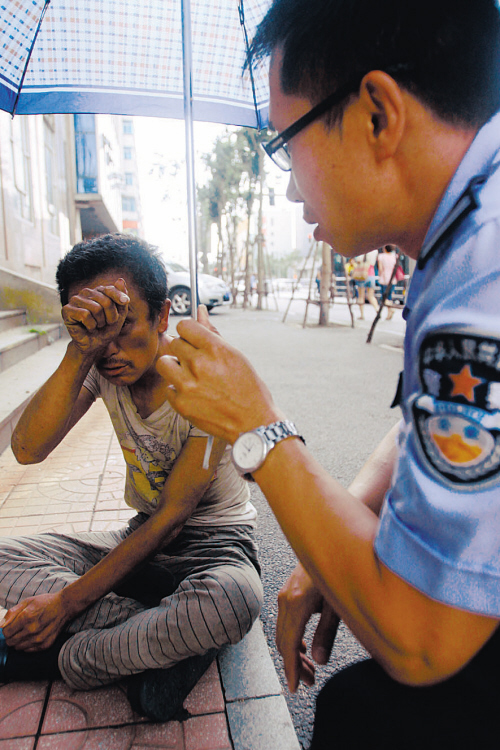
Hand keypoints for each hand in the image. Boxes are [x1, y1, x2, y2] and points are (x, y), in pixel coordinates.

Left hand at [2, 592, 71, 650]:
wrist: (64, 606)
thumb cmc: (45, 603)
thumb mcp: (27, 601)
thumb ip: (12, 613)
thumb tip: (1, 626)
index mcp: (26, 617)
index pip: (6, 632)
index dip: (6, 629)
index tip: (11, 626)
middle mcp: (32, 630)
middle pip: (11, 642)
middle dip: (11, 636)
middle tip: (18, 628)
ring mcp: (39, 639)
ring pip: (18, 647)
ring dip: (19, 641)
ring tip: (26, 631)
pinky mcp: (45, 645)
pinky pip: (28, 650)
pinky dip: (27, 645)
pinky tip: (32, 635)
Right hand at [62, 278, 129, 357]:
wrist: (95, 345)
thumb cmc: (107, 330)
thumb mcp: (120, 314)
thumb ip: (121, 298)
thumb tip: (121, 279)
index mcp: (98, 291)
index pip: (110, 289)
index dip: (119, 297)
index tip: (125, 301)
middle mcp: (86, 293)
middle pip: (105, 301)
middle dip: (110, 317)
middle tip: (105, 323)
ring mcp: (75, 300)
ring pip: (96, 308)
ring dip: (100, 322)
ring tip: (96, 326)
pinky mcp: (67, 310)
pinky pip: (85, 315)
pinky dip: (90, 325)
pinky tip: (87, 328)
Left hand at [156, 305, 280, 443]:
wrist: (252, 423)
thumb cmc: (248, 388)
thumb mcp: (235, 355)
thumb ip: (213, 333)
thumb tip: (199, 310)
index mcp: (215, 349)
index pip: (184, 325)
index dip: (189, 332)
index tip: (193, 340)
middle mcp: (199, 364)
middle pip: (174, 343)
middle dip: (184, 350)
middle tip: (197, 362)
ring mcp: (187, 385)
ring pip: (164, 362)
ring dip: (174, 367)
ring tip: (190, 376)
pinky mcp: (180, 403)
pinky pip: (169, 387)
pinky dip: (178, 390)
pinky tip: (194, 394)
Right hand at [276, 564, 338, 691]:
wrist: (332, 542)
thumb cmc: (340, 569)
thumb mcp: (337, 604)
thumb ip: (327, 632)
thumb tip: (319, 660)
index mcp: (297, 603)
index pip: (289, 645)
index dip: (291, 669)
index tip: (294, 688)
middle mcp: (286, 599)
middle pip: (283, 641)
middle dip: (294, 665)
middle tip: (309, 682)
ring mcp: (285, 594)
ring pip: (283, 632)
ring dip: (294, 653)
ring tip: (310, 669)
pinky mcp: (288, 592)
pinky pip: (285, 621)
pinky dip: (292, 638)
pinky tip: (305, 647)